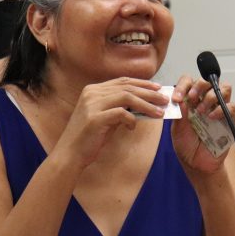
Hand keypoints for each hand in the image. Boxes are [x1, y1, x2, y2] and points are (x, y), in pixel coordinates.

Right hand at [51, 77, 168, 169]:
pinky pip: (121, 113)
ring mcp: (92, 104)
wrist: (70, 154)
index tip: (158, 88)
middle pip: (127, 87)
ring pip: (126, 97)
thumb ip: (119, 109)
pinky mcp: (95, 118)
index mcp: (93, 90)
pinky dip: (131, 119)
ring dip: (146, 104)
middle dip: (149, 93)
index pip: (123, 81)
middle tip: (164, 99)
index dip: (142, 84)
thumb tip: (142, 105)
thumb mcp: (105, 119)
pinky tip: (133, 127)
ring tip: (159, 113)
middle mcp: (92, 93)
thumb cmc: (89, 138)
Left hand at [171, 74, 234, 174]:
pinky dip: (222, 109)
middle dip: (199, 86)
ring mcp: (219, 108)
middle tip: (192, 98)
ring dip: (211, 95)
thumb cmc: (186, 145)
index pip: (189, 81)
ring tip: (202, 110)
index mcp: (190, 100)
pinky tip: (212, 118)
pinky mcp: (229, 119)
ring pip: (224, 88)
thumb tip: (181, 100)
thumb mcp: (177, 130)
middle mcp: (205, 101)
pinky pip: (232, 106)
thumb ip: (180, 115)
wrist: (197, 163)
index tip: (177, 98)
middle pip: (208, 80)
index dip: (183, 85)